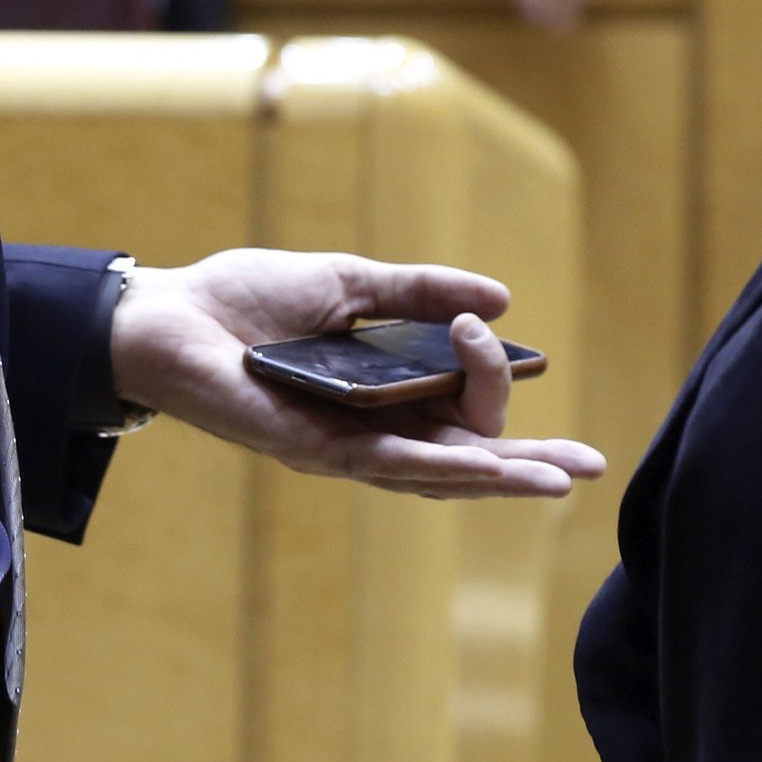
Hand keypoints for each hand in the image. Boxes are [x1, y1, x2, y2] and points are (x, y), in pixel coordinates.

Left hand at [109, 249, 606, 499]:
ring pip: (440, 472)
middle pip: (466, 453)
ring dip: (503, 476)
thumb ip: (423, 292)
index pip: (462, 407)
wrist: (169, 315)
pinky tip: (489, 470)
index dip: (495, 380)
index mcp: (384, 391)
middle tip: (592, 464)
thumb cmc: (246, 299)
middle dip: (530, 461)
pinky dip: (445, 469)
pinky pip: (391, 465)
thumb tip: (504, 299)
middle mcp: (371, 429)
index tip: (490, 324)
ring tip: (560, 479)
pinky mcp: (315, 452)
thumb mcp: (351, 282)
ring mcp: (346, 447)